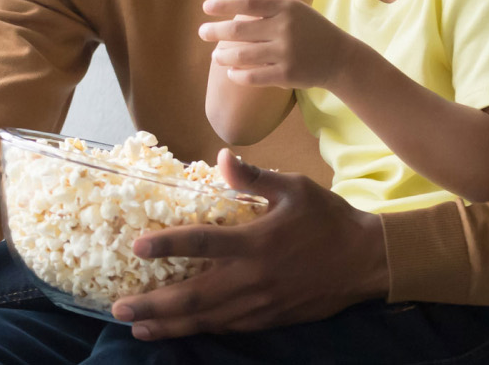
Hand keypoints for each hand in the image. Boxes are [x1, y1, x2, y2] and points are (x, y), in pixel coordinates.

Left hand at [111, 149, 387, 339]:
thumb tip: (222, 157)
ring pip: (207, 319)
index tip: (135, 247)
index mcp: (256, 242)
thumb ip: (254, 177)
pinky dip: (201, 330)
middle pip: (193, 296)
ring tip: (138, 328)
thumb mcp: (294, 188)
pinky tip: (181, 331)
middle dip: (154, 305)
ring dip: (170, 325)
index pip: (201, 244)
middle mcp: (253, 278)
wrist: (368, 261)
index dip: (166, 246)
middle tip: (120, 309)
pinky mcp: (270, 319)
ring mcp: (261, 304)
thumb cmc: (329, 219)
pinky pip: (229, 327)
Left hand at [200, 0, 372, 90]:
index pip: (248, 4)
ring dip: (223, 56)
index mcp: (285, 8)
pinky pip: (254, 76)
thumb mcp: (293, 6)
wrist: (339, 57)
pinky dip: (238, 76)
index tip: (206, 7)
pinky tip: (230, 73)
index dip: (224, 5)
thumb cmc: (311, 28)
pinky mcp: (287, 74)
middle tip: (202, 33)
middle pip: (240, 30)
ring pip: (243, 55)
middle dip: (216, 31)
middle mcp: (285, 28)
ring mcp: (286, 52)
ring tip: (215, 56)